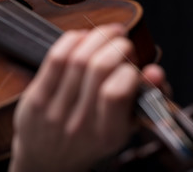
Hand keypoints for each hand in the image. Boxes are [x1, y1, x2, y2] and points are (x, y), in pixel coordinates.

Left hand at [9, 24, 165, 171]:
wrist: (48, 160)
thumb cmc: (91, 138)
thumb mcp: (124, 127)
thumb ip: (144, 99)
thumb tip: (155, 72)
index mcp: (108, 134)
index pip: (116, 92)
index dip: (128, 70)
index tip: (132, 64)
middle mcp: (80, 124)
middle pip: (98, 68)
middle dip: (115, 44)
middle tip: (121, 41)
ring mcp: (55, 111)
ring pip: (77, 59)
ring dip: (97, 36)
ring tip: (107, 33)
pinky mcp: (36, 99)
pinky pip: (55, 59)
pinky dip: (72, 40)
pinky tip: (82, 37)